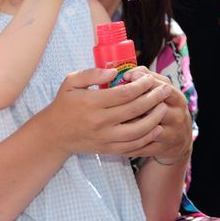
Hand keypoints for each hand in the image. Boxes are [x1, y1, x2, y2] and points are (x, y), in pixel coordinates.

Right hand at [40, 68, 172, 156]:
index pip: (124, 94)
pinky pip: (132, 146)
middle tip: (165, 90)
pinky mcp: (107, 149)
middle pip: (134, 110)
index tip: (150, 79)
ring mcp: (105, 137)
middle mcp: (100, 121)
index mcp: (92, 102)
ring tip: (164, 107)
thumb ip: (91, 73)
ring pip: (137, 131)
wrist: (54, 134)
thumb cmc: (64, 104)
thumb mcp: (71, 82)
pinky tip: (156, 128)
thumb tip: (114, 71)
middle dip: (153, 99)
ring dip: (154, 119)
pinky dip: (147, 138)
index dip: (141, 86)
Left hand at [121, 68, 191, 161]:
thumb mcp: (163, 91)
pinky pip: (143, 145)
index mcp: (177, 98)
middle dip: (135, 102)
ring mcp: (171, 133)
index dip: (143, 80)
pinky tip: (114, 137)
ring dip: (130, 123)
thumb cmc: (165, 107)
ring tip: (113, 118)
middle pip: (155, 107)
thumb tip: (130, 72)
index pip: (162, 86)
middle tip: (116, 97)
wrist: (179, 138)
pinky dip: (127, 142)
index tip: (127, 76)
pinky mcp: (162, 148)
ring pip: (147, 127)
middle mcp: (177, 115)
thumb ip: (148, 78)